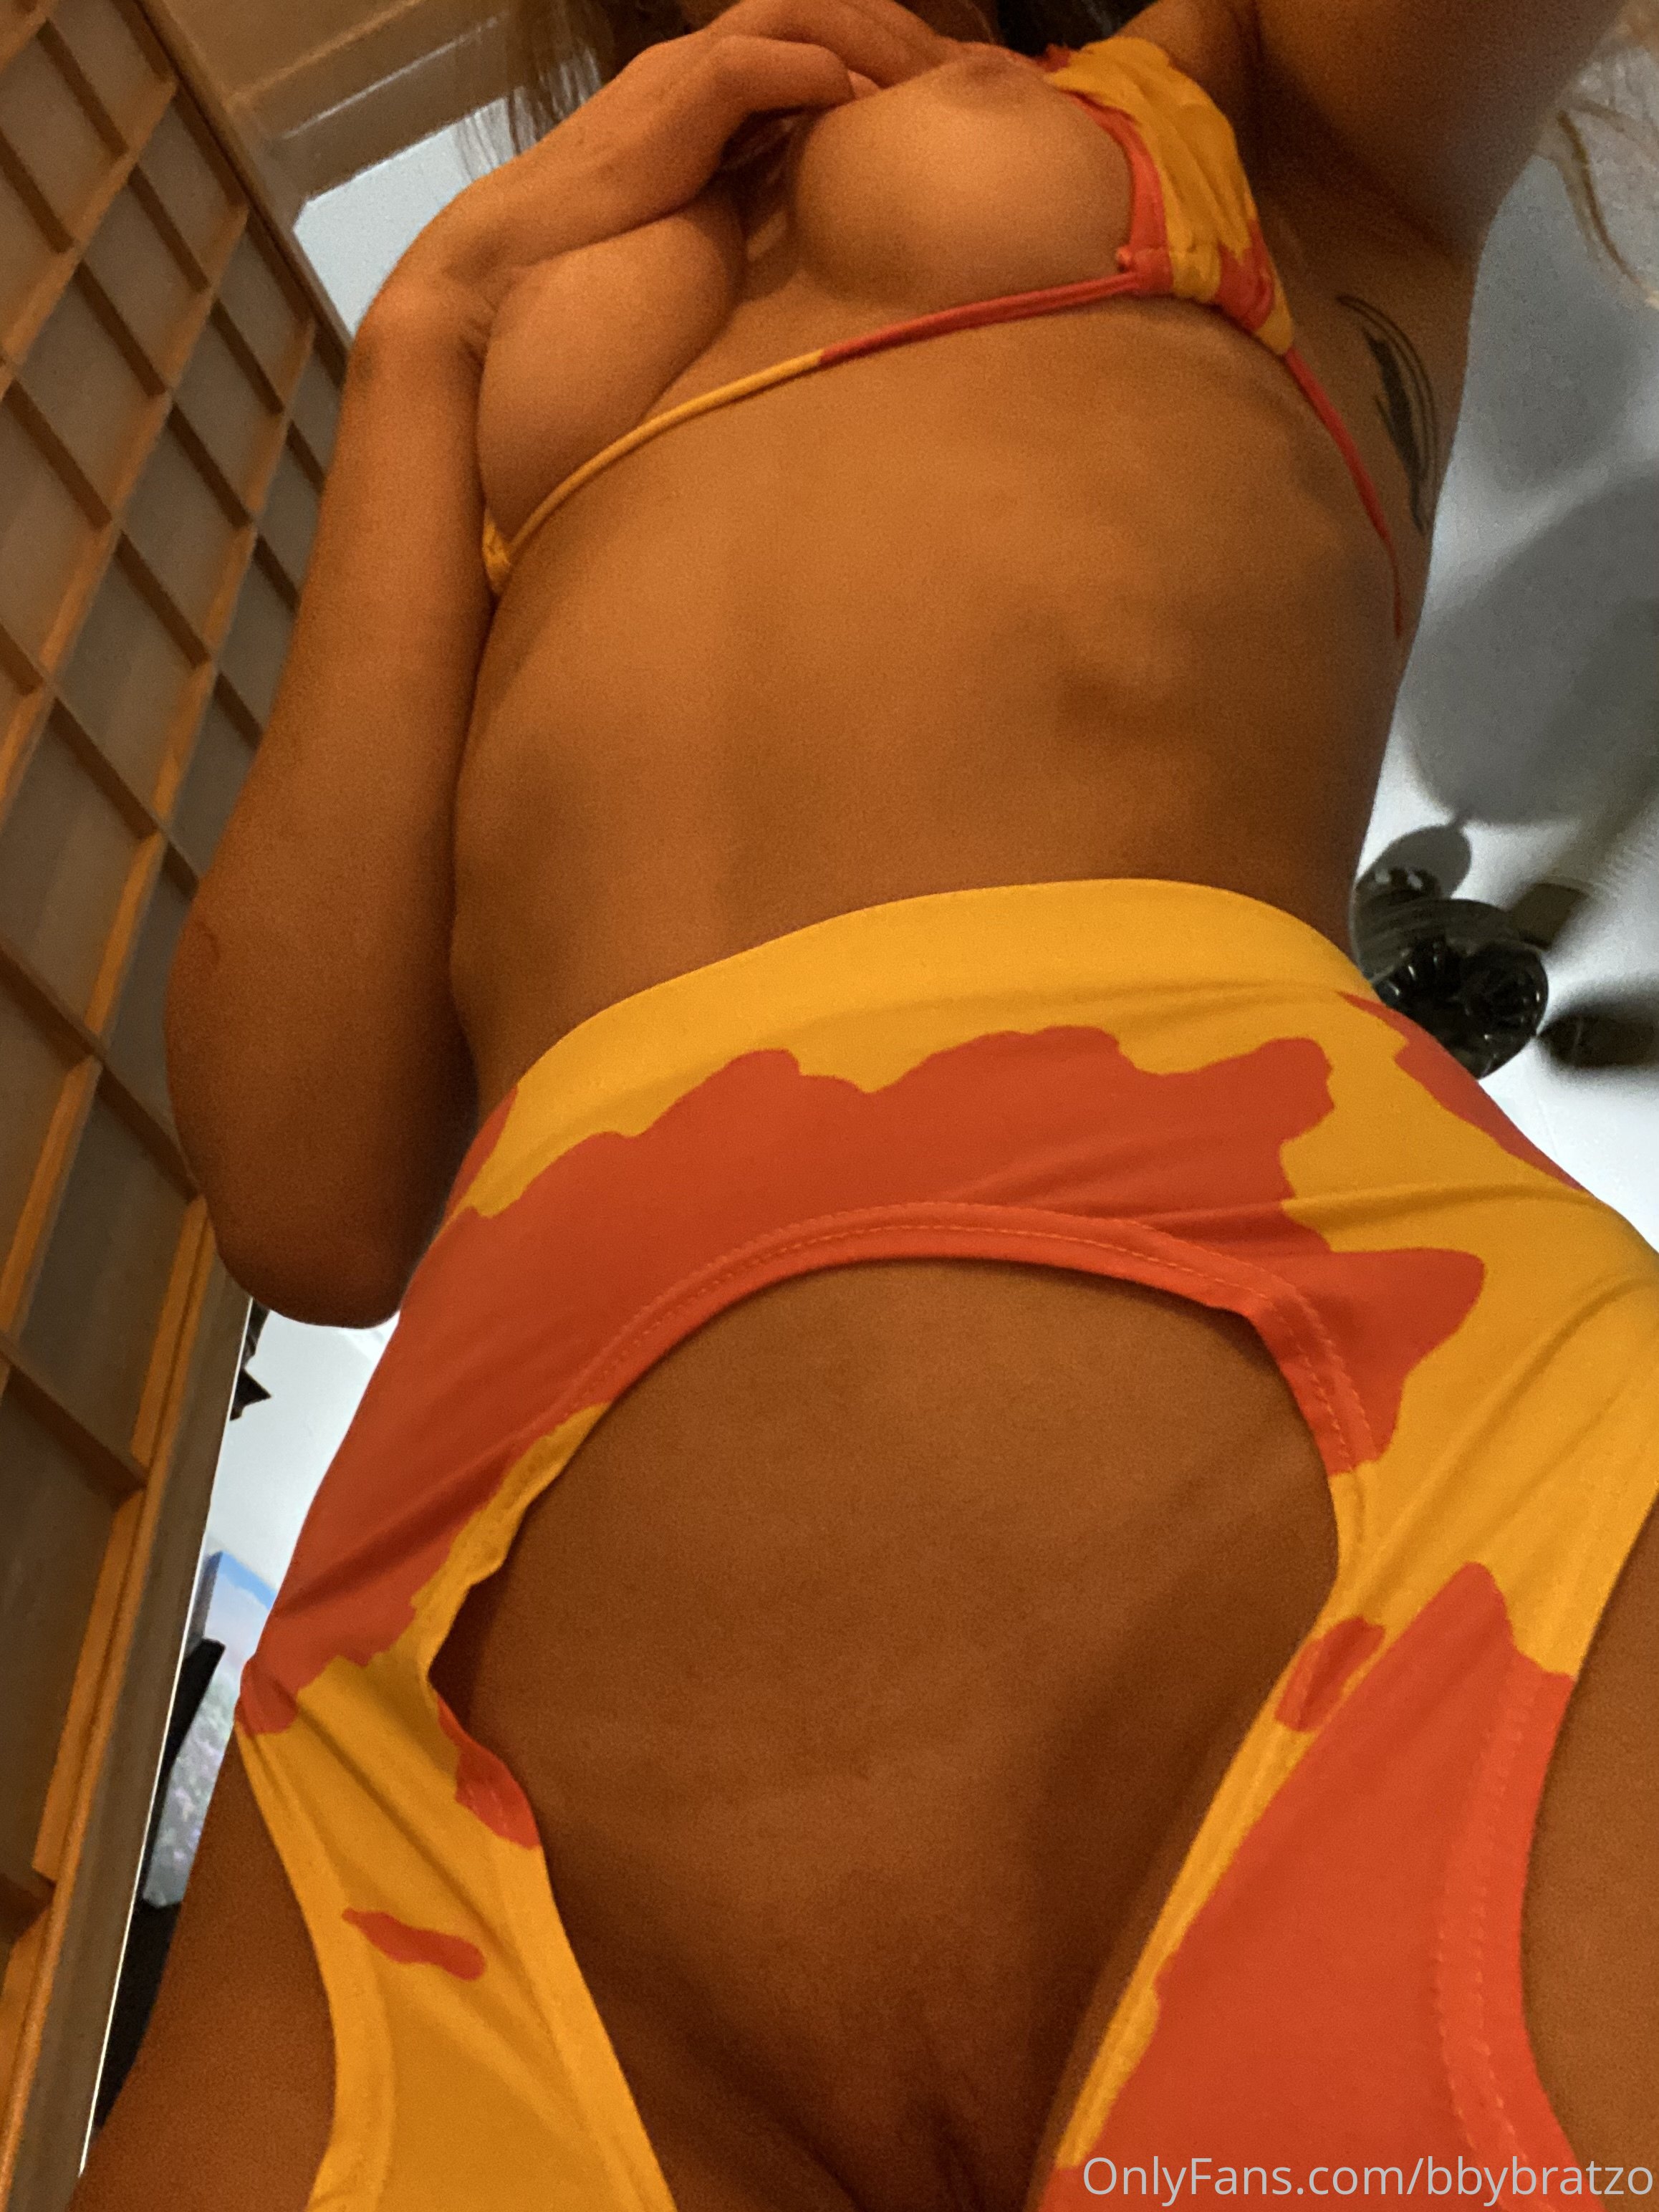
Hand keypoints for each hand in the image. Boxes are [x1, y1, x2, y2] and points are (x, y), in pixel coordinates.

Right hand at [373, 0, 953, 365]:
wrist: (508, 272)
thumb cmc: (609, 270)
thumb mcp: (713, 233)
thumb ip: (768, 216)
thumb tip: (839, 246)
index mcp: (718, 97)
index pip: (821, 45)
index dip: (888, 60)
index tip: (951, 98)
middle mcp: (704, 72)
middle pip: (822, 12)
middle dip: (896, 35)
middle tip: (965, 74)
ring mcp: (683, 81)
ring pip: (797, 17)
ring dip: (868, 42)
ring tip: (927, 80)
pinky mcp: (667, 107)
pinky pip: (754, 63)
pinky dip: (814, 73)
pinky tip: (864, 102)